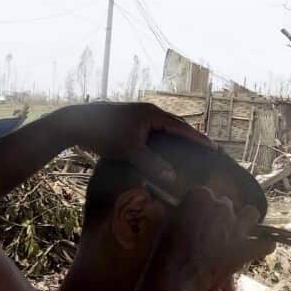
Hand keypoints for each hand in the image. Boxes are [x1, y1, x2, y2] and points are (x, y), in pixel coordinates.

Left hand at [53, 102, 211, 183]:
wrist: (76, 122)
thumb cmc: (104, 133)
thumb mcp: (130, 150)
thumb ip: (152, 164)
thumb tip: (173, 178)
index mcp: (153, 115)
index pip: (182, 127)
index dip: (198, 139)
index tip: (213, 147)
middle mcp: (148, 111)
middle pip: (175, 125)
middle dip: (190, 137)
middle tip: (204, 149)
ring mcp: (138, 115)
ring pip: (162, 128)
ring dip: (175, 138)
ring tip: (186, 151)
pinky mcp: (128, 121)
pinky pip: (152, 130)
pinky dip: (161, 140)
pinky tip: (160, 150)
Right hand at [149, 188, 274, 290]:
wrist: (177, 277)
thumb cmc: (165, 251)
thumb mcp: (166, 224)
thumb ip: (180, 212)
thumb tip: (182, 211)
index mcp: (200, 196)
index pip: (206, 195)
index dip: (202, 208)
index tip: (198, 219)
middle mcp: (221, 207)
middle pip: (226, 204)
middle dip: (221, 216)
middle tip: (212, 232)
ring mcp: (236, 226)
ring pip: (251, 213)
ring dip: (246, 221)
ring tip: (238, 231)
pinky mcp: (245, 248)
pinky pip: (266, 243)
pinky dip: (264, 246)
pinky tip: (259, 249)